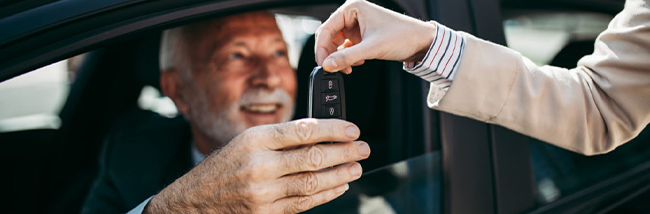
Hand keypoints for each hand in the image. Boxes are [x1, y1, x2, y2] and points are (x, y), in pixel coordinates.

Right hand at [144, 118, 369, 213]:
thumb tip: (320, 133)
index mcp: (254, 140)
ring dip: (340, 175)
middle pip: (313, 157)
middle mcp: (259, 165)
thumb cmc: (223, 167)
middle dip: (344, 152)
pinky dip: (325, 194)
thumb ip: (280, 137)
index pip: (303, 131)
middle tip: (362, 149)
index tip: (352, 129)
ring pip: (312, 182)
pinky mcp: (266, 213)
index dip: (333, 129)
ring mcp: (263, 193)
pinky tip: (339, 186)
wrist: (194, 202)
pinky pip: (303, 203)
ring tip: (356, 168)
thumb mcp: (245, 142)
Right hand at [315, 0, 436, 72]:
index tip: (322, 64)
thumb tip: (327, 65)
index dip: (322, 49)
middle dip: (330, 54)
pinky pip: (347, 48)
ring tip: (348, 67)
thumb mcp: (372, 48)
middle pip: (329, 37)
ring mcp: (357, 26)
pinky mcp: (363, 36)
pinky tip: (356, 63)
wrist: (422, 43)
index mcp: (353, 8)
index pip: (326, 29)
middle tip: (332, 68)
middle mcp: (353, 15)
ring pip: (337, 44)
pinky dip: (348, 58)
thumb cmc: (403, 36)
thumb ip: (347, 57)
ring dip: (340, 58)